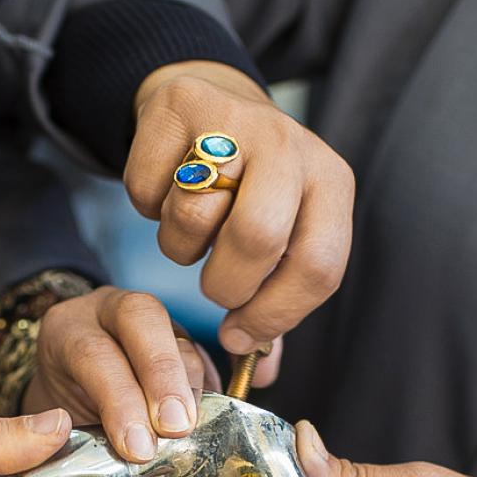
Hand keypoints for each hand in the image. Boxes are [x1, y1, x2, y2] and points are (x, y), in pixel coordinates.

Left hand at [23, 286, 219, 463]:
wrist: (69, 388)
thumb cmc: (63, 413)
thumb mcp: (62, 427)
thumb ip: (93, 451)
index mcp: (67, 329)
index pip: (93, 353)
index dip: (120, 400)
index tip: (139, 448)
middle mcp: (107, 311)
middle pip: (142, 318)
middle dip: (164, 376)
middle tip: (178, 428)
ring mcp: (148, 320)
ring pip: (179, 339)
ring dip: (190, 390)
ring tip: (192, 433)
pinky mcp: (180, 337)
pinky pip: (202, 358)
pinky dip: (207, 393)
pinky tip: (207, 424)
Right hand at [127, 61, 354, 378]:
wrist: (211, 102)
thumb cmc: (250, 191)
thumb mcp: (284, 238)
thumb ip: (276, 303)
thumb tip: (260, 374)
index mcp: (330, 183)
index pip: (319, 266)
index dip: (276, 314)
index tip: (240, 334)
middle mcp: (290, 144)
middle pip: (258, 237)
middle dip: (226, 285)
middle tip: (216, 288)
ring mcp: (233, 118)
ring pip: (193, 216)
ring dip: (182, 247)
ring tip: (194, 232)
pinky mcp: (178, 105)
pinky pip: (146, 190)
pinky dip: (147, 208)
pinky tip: (166, 194)